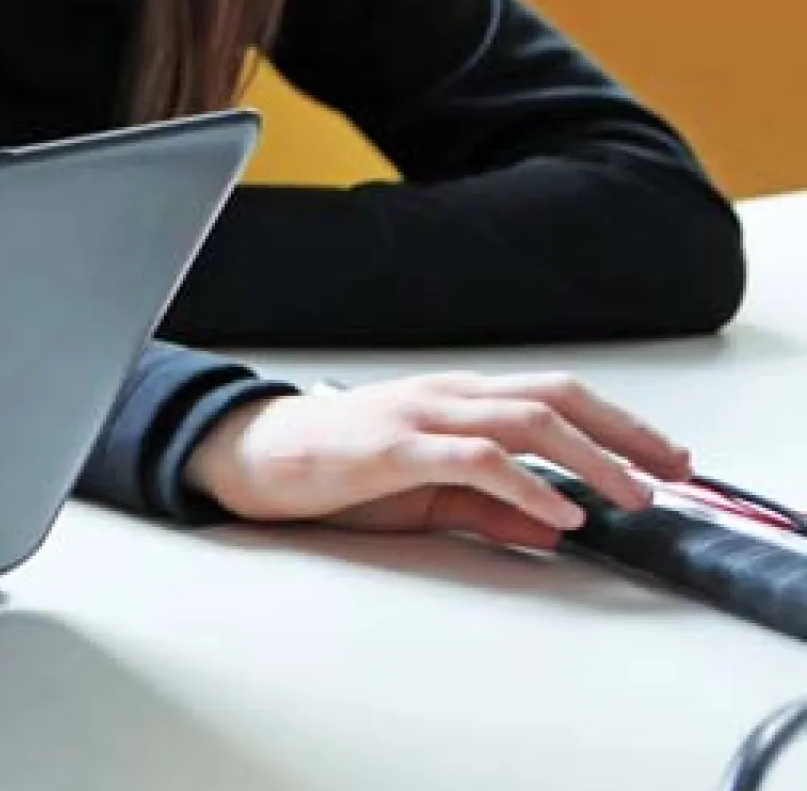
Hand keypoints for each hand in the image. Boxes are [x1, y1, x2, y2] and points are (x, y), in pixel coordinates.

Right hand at [181, 372, 694, 548]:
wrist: (246, 453)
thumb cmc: (332, 468)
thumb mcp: (425, 492)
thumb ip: (489, 505)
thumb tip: (554, 525)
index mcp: (456, 399)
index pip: (554, 396)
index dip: (619, 421)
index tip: (668, 457)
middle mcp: (446, 395)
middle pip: (555, 397)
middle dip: (625, 432)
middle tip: (674, 469)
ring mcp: (419, 416)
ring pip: (525, 421)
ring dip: (591, 459)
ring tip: (632, 495)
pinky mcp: (393, 448)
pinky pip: (474, 458)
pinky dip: (526, 483)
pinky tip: (560, 511)